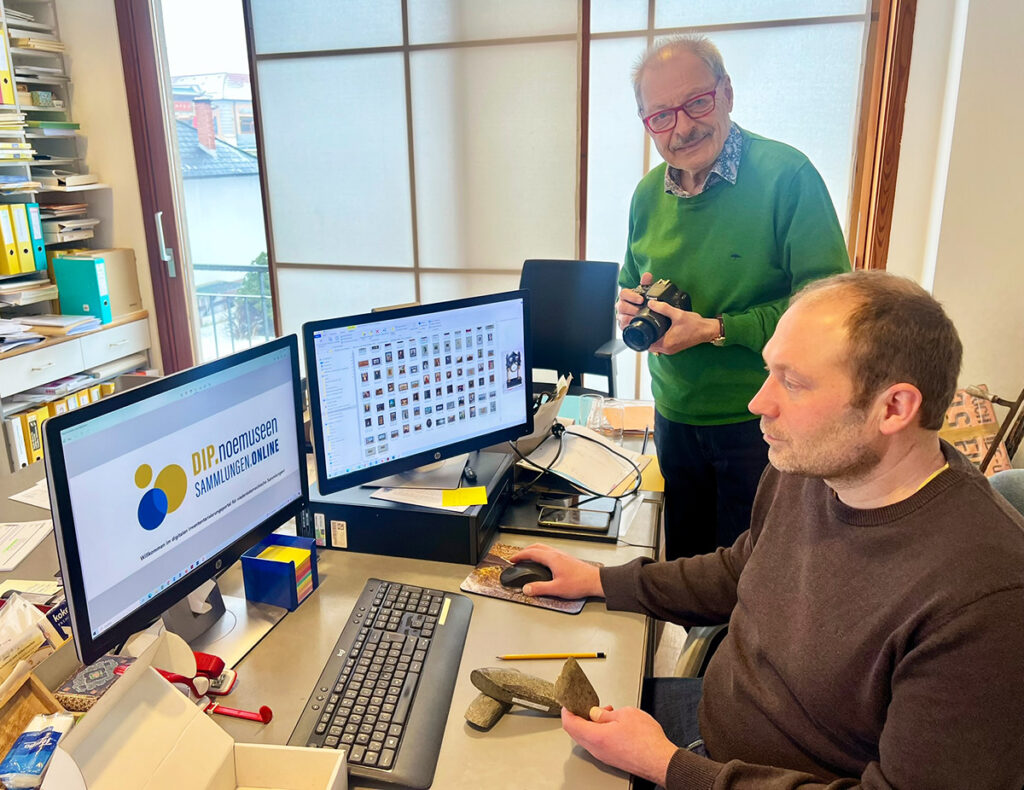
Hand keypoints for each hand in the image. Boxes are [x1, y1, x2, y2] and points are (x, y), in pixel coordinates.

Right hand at [508, 543, 603, 598]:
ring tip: (528, 558)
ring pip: (544, 548)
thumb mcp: (556, 589)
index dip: (520, 555)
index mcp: (552, 558)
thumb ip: (540, 588)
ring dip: (533, 551)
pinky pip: (550, 552)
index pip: (531, 553)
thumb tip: (527, 589)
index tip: (512, 559)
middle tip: (518, 558)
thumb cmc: (580, 583)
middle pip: (537, 547)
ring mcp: (562, 555)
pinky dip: (541, 554)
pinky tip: (543, 562)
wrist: (595, 581)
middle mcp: (557, 554)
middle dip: (525, 551)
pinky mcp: (567, 559)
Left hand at [561, 705, 677, 785]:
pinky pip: (598, 744)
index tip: (568, 704)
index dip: (567, 711)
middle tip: (586, 705)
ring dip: (591, 724)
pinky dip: (599, 732)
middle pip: (576, 732)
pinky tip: (612, 725)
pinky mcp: (612, 759)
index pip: (570, 724)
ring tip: (604, 712)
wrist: (661, 761)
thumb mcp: (625, 715)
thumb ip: (606, 714)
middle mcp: (597, 749)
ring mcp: (604, 756)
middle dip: (579, 716)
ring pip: (588, 738)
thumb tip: (595, 713)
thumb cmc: (646, 740)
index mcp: (596, 736)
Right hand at [616, 272, 651, 330]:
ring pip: (621, 317)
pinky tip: (636, 324)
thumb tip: (647, 275)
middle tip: (641, 310)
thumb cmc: (641, 302)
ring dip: (631, 317)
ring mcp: (620, 316)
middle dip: (632, 308)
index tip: (641, 300)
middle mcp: (621, 305)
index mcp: (625, 296)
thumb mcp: (645, 292)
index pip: (623, 293)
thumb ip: (646, 283)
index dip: (631, 296)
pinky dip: (629, 325)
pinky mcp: (622, 325)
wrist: (641, 314)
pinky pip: (622, 326)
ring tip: (639, 317)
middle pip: (621, 306)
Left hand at [646, 300, 719, 354]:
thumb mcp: (678, 314)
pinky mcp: (674, 347)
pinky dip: (658, 338)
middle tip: (643, 324)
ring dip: (651, 337)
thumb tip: (651, 304)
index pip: (646, 343)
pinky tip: (659, 330)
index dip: (640, 335)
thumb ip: (663, 308)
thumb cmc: (696, 325)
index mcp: (666, 343)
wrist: (707, 331)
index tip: (639, 326)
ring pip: (655, 345)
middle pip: (649, 344)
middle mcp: (667, 349)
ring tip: (649, 326)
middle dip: (645, 335)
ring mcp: (670, 349)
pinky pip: (661, 344)